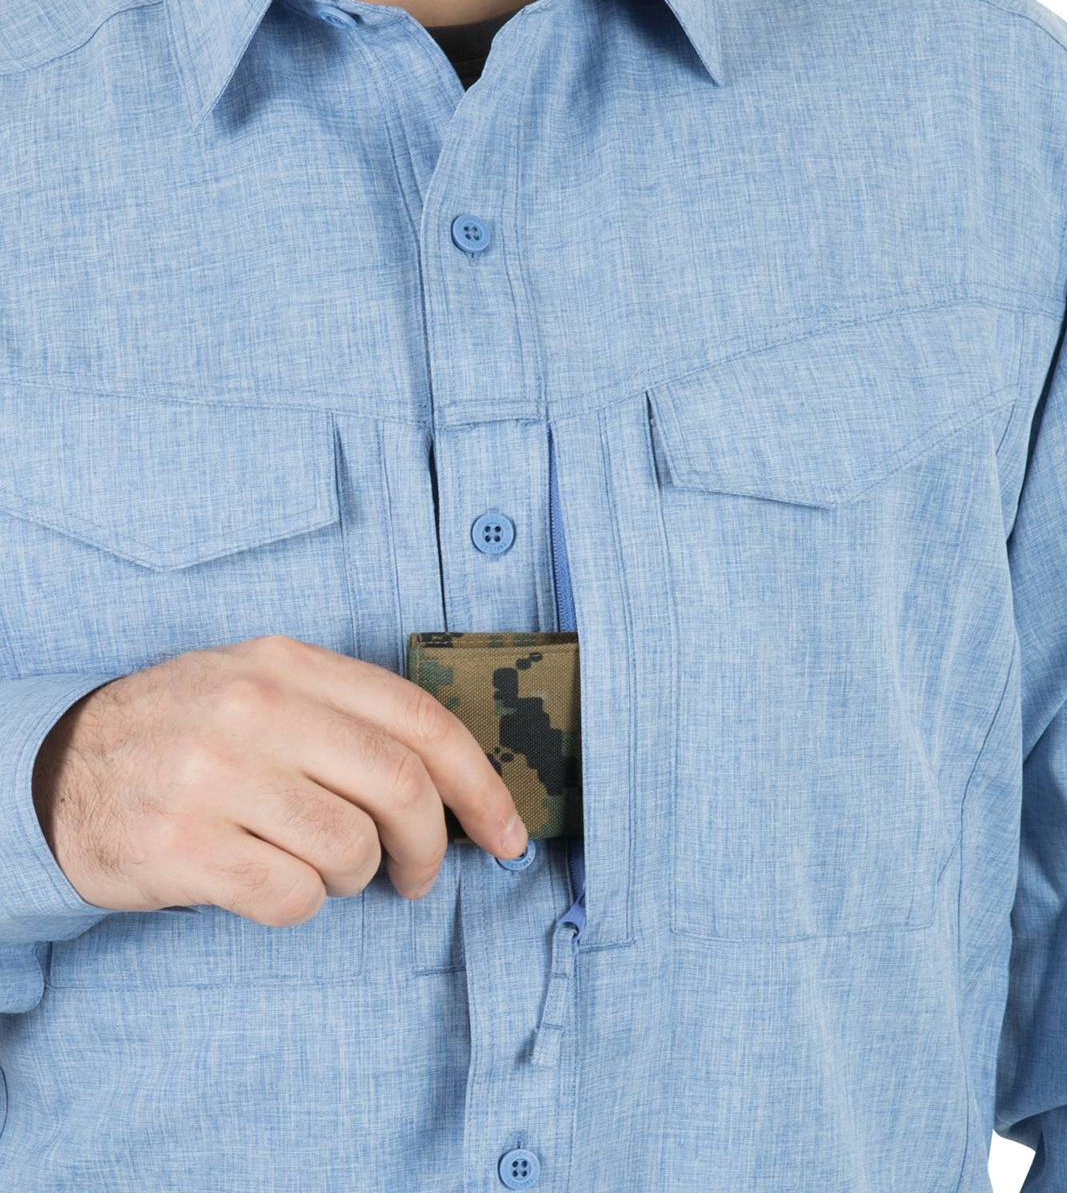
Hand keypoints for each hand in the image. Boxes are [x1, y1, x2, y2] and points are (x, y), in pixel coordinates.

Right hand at [30, 635, 528, 924]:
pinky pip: (293, 897)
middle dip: (432, 844)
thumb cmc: (188, 733)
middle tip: (420, 874)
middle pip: (401, 785)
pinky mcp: (183, 845)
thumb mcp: (261, 685)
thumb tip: (455, 785)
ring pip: (351, 848)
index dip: (481, 784)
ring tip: (324, 869)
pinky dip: (302, 904)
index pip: (420, 720)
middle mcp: (256, 708)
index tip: (508, 833)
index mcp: (289, 663)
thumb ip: (348, 716)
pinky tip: (270, 883)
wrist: (57, 766)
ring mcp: (216, 775)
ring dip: (356, 876)